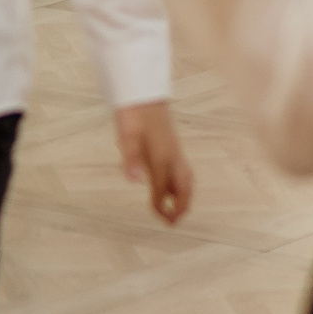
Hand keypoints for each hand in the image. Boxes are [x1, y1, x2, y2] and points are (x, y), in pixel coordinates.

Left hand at [114, 102, 192, 224]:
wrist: (143, 91)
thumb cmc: (133, 113)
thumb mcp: (126, 135)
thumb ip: (130, 158)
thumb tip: (133, 180)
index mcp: (162, 157)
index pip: (163, 189)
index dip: (160, 206)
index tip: (158, 217)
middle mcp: (172, 156)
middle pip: (184, 187)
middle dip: (182, 205)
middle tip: (173, 222)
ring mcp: (174, 150)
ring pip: (186, 178)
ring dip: (184, 196)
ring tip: (177, 209)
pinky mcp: (172, 145)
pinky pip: (182, 170)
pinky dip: (182, 184)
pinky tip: (172, 185)